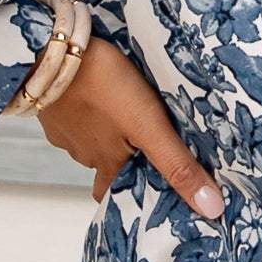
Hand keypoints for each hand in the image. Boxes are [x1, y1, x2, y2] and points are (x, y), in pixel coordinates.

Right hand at [32, 31, 225, 216]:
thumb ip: (177, 164)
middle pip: (105, 165)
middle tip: (143, 141)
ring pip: (90, 139)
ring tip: (126, 111)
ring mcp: (64, 129)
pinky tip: (98, 93)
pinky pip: (72, 115)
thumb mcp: (149, 126)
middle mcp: (83, 153)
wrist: (51, 52)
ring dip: (106, 130)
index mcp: (108, 163)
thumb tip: (211, 209)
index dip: (129, 195)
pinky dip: (86, 109)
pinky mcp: (51, 105)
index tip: (145, 189)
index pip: (113, 194)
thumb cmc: (103, 86)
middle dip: (123, 157)